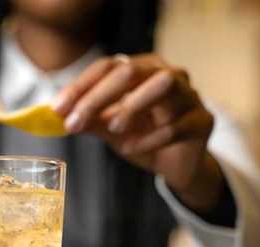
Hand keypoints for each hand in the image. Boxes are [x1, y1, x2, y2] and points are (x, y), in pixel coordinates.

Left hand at [52, 54, 222, 208]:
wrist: (177, 166)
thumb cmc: (145, 138)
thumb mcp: (112, 130)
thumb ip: (90, 120)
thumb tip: (58, 116)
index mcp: (144, 69)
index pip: (109, 66)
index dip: (81, 86)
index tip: (58, 108)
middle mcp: (168, 74)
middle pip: (132, 72)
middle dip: (98, 97)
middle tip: (75, 122)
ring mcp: (189, 96)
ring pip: (162, 86)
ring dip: (132, 106)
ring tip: (113, 129)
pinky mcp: (201, 121)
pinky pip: (175, 125)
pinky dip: (148, 138)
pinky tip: (130, 149)